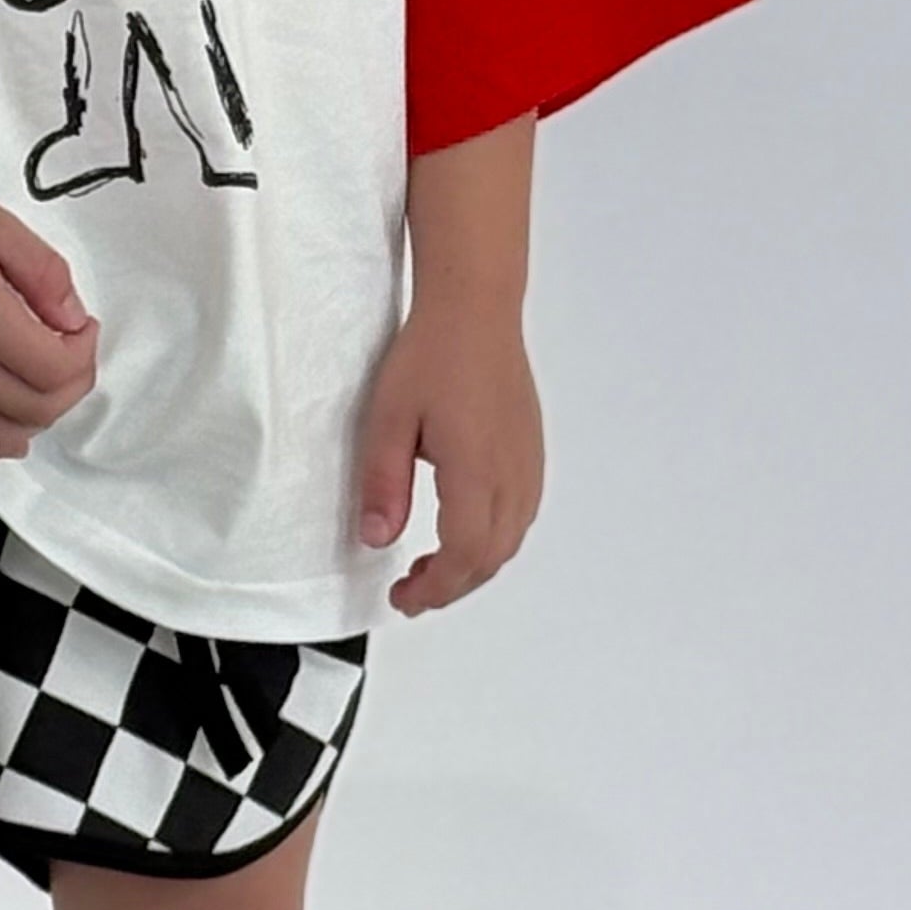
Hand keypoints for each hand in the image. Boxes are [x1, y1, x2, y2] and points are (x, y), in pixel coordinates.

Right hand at [0, 180, 98, 461]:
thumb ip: (46, 273)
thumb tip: (73, 320)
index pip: (56, 371)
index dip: (85, 354)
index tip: (83, 326)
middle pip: (38, 409)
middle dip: (72, 384)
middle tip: (72, 348)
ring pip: (4, 435)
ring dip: (39, 415)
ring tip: (44, 378)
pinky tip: (10, 420)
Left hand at [352, 302, 543, 615]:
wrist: (475, 310)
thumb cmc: (430, 356)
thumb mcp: (387, 420)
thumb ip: (383, 484)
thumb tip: (378, 539)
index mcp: (476, 472)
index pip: (464, 555)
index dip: (434, 588)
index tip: (403, 599)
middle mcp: (512, 475)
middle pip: (491, 558)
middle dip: (452, 586)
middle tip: (411, 592)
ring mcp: (528, 464)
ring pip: (510, 540)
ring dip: (474, 566)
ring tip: (433, 569)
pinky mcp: (532, 451)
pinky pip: (521, 515)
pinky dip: (494, 541)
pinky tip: (465, 533)